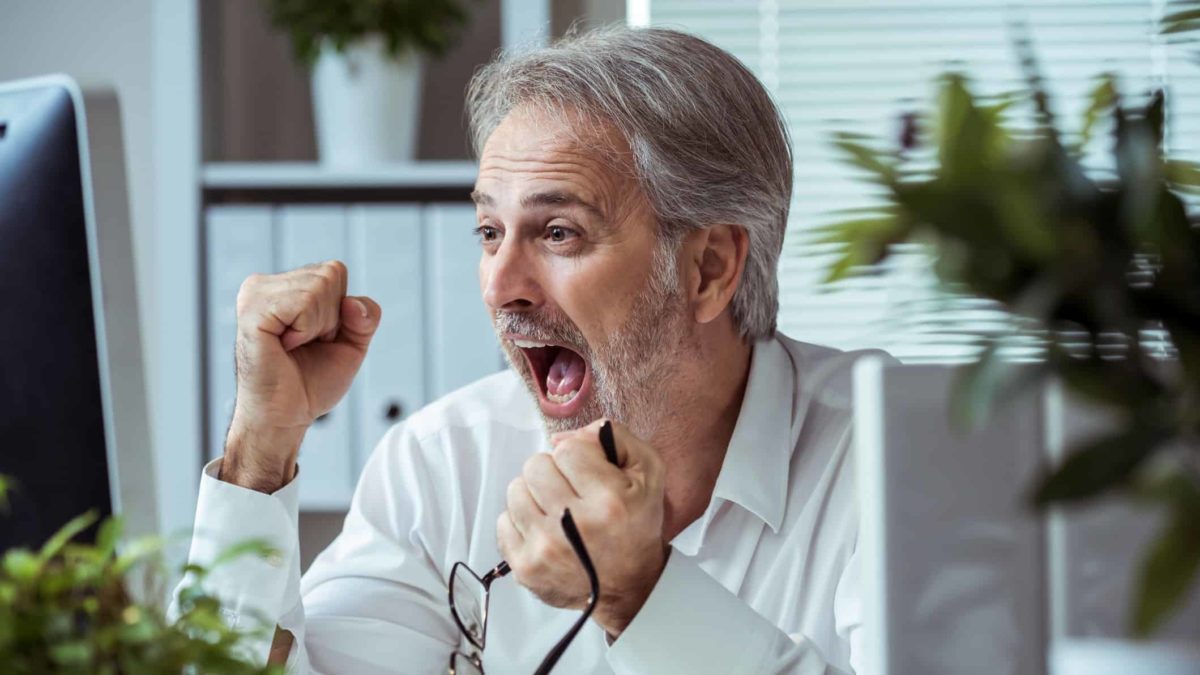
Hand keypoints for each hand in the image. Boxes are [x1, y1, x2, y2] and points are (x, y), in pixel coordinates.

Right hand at [222, 261, 380, 492]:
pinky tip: (285, 346)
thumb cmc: (312, 381)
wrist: (286, 416)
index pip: (336, 271)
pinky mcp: (252, 311)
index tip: (317, 338)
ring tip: (293, 347)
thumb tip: (351, 303)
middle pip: (331, 274)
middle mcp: (264, 283)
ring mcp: (254, 294)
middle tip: (305, 345)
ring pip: (320, 286)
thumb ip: (365, 315)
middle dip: (331, 317)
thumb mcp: (353, 342)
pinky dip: (306, 330)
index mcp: (283, 285)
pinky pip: (304, 303)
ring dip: (318, 326)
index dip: (340, 311)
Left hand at [497, 419, 667, 636]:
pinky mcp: (526, 567)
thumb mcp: (648, 472)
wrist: (628, 588)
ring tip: (556, 510)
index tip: (589, 474)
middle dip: (553, 473)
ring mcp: (546, 548)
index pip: (567, 449)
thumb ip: (614, 437)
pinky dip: (521, 522)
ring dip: (534, 495)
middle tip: (571, 491)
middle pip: (535, 465)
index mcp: (608, 499)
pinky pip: (503, 521)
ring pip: (516, 490)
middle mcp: (574, 524)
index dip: (579, 456)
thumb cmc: (636, 525)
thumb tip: (559, 437)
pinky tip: (544, 530)